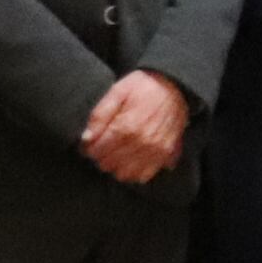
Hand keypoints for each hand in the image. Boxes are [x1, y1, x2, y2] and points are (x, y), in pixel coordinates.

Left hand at [80, 70, 188, 184]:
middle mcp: (141, 143)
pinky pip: (144, 176)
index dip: (89, 148)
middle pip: (109, 164)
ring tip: (115, 154)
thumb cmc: (143, 87)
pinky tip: (130, 160)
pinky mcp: (165, 155)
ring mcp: (155, 151)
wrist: (175, 86)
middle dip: (101, 157)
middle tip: (102, 146)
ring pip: (125, 174)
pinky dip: (133, 172)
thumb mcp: (117, 91)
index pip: (97, 151)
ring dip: (115, 166)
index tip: (90, 142)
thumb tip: (86, 138)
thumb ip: (100, 115)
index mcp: (126, 127)